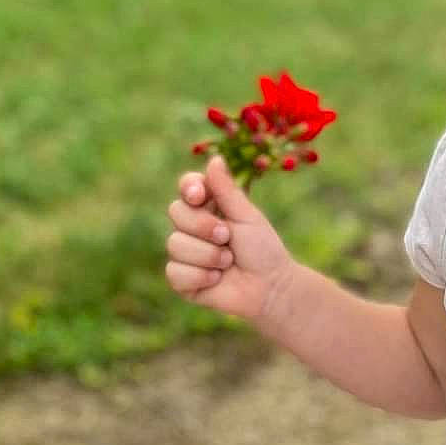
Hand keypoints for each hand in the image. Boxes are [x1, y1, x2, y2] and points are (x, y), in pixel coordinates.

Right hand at [165, 154, 298, 325]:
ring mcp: (184, 253)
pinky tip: (217, 280)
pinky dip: (201, 277)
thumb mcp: (246, 215)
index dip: (189, 188)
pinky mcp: (181, 280)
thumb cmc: (262, 249)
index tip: (199, 195)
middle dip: (205, 226)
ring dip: (209, 255)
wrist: (270, 287)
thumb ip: (227, 189)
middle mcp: (191, 227)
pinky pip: (175, 272)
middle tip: (228, 237)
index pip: (186, 187)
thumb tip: (214, 158)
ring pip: (175, 244)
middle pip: (176, 212)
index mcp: (207, 206)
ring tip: (228, 262)